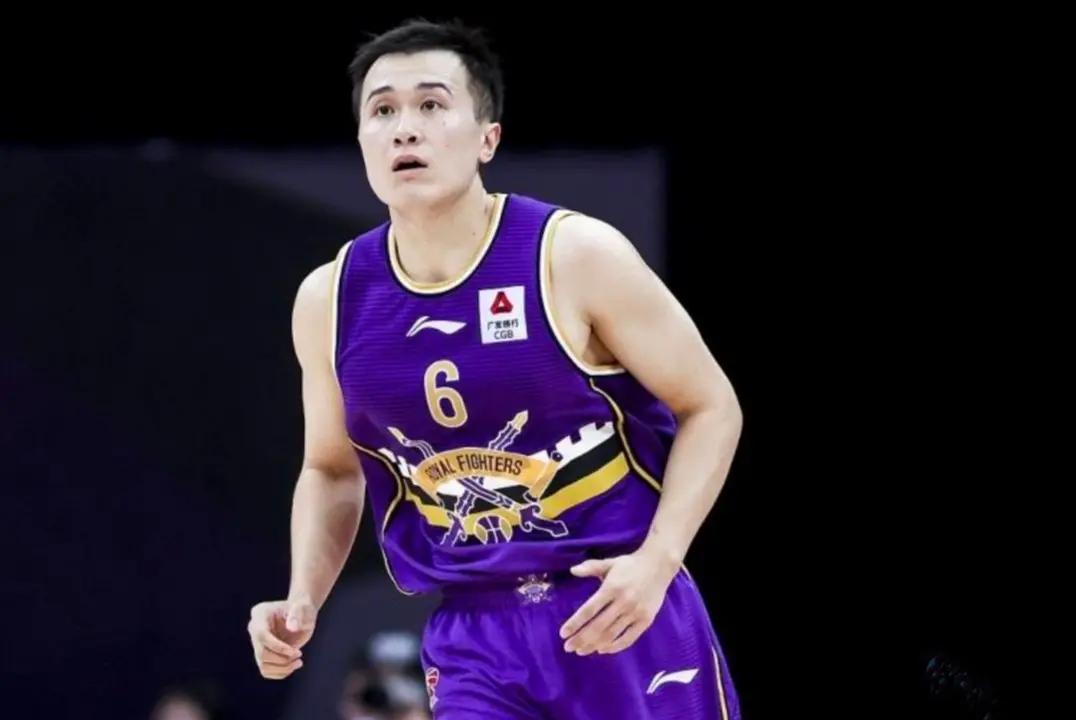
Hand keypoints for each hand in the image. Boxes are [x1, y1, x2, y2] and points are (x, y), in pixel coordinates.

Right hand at [247, 596, 316, 678]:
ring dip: (282, 669)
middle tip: (299, 655)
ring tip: (298, 663)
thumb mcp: (304, 607)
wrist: (302, 614)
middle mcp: (255, 629)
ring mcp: (257, 643)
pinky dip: (280, 673)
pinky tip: (292, 667)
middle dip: (282, 659)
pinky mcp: (263, 653)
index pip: (262, 635)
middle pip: (261, 653)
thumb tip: (292, 628)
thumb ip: (298, 614)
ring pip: (263, 665)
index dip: (278, 647)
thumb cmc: (302, 608)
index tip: (297, 652)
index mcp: (260, 613)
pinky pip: (266, 670)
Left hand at [558, 548, 678, 655]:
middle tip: (568, 647)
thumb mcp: (610, 563)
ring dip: (594, 645)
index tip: (563, 633)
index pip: (589, 610)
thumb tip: (572, 570)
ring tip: (581, 651)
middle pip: (598, 626)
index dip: (575, 623)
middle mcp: (623, 602)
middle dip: (581, 638)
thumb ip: (590, 567)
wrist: (659, 565)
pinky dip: (615, 647)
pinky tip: (603, 650)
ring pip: (612, 634)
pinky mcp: (646, 620)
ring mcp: (635, 612)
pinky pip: (629, 638)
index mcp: (611, 588)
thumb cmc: (630, 565)